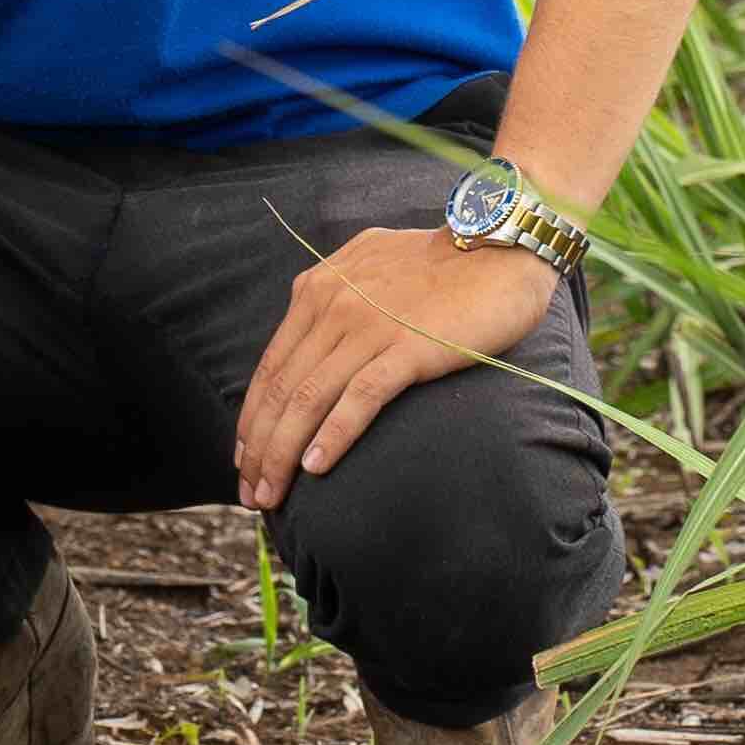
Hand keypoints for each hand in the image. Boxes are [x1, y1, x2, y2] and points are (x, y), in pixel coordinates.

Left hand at [233, 228, 559, 511]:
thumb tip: (312, 340)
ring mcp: (370, 326)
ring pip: (310, 398)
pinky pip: (359, 397)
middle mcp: (334, 304)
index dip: (252, 420)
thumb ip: (335, 298)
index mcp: (318, 289)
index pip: (270, 366)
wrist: (500, 248)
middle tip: (250, 494)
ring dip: (284, 453)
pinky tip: (316, 468)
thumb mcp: (367, 269)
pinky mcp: (409, 347)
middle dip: (259, 448)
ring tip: (272, 495)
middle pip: (282, 389)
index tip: (244, 460)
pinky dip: (332, 435)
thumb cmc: (441, 266)